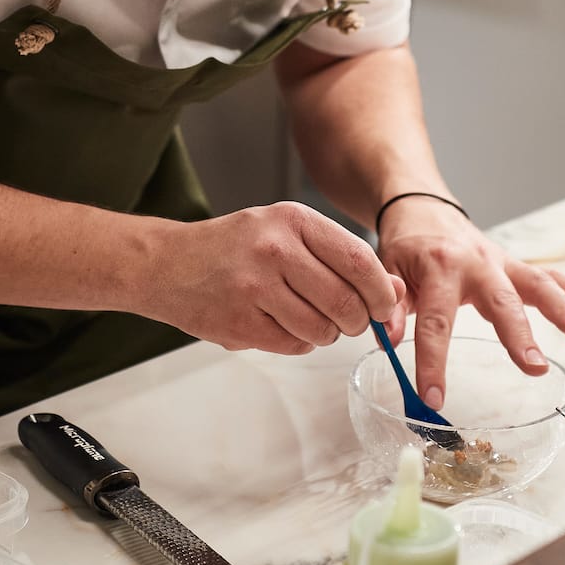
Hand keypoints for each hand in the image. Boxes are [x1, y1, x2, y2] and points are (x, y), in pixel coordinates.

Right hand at [156, 201, 402, 354]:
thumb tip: (397, 290)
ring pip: (322, 329)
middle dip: (357, 321)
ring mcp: (254, 287)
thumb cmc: (233, 248)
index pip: (359, 260)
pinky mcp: (239, 322)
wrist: (167, 264)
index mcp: (291, 220)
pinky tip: (278, 324)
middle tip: (349, 322)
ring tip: (306, 318)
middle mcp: (273, 249)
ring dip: (325, 334)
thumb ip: (342, 259)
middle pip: (345, 301)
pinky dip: (297, 342)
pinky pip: (293, 345)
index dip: (382, 291)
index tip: (386, 306)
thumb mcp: (287, 235)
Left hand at [378, 201, 564, 407]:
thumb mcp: (386, 268)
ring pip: (535, 284)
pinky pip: (549, 278)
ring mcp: (500, 263)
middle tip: (534, 366)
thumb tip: (388, 341)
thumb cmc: (406, 244)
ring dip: (562, 308)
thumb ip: (392, 305)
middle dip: (518, 335)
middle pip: (499, 302)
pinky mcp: (514, 266)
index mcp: (437, 267)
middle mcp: (475, 264)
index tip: (433, 396)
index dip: (433, 361)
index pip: (435, 321)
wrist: (423, 209)